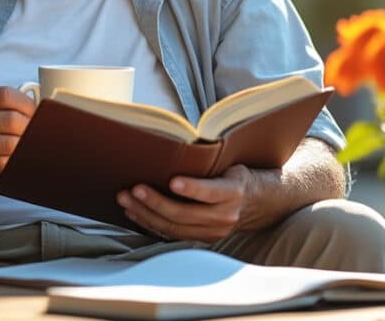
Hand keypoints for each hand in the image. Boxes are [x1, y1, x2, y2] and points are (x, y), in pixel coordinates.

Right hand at [0, 86, 35, 183]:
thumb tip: (36, 110)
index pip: (5, 95)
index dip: (26, 103)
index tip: (36, 112)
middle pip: (10, 120)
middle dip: (31, 127)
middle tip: (38, 132)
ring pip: (9, 143)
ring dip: (26, 146)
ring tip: (32, 146)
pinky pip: (1, 164)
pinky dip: (16, 162)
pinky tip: (20, 159)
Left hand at [116, 165, 253, 241]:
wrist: (259, 203)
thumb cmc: (237, 175)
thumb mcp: (231, 164)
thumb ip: (209, 162)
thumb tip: (175, 145)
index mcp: (234, 192)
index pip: (212, 192)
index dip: (192, 188)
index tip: (172, 181)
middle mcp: (225, 216)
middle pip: (185, 214)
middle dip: (155, 202)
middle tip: (133, 189)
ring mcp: (213, 232)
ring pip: (174, 228)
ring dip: (146, 214)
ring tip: (125, 200)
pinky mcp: (202, 239)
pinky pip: (173, 234)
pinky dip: (151, 224)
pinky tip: (134, 212)